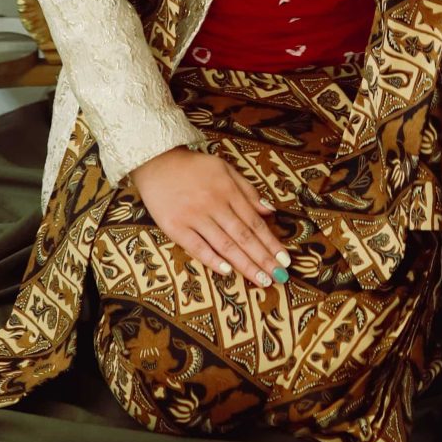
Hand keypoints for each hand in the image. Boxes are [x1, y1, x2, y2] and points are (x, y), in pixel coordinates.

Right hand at [131, 145, 288, 285]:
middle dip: (263, 258)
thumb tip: (270, 210)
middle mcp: (214, 204)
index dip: (271, 242)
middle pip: (243, 236)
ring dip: (245, 264)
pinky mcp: (175, 227)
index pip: (254, 222)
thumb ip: (247, 190)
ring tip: (262, 280)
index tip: (285, 260)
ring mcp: (194, 217)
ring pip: (224, 244)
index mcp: (228, 190)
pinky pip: (197, 247)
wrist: (157, 162)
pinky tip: (228, 272)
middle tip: (279, 277)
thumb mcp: (225, 169)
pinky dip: (212, 259)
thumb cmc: (194, 167)